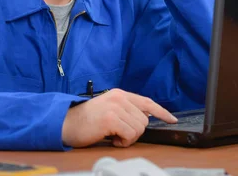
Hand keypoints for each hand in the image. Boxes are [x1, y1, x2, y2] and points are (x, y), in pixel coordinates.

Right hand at [61, 88, 176, 147]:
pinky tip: (111, 139)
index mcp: (120, 94)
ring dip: (127, 138)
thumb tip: (144, 118)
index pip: (147, 102)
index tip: (172, 119)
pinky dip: (122, 142)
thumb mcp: (109, 108)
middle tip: (118, 134)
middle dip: (134, 132)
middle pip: (144, 121)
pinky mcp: (111, 119)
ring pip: (138, 129)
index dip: (161, 112)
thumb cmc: (86, 120)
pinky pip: (130, 135)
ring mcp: (115, 108)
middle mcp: (119, 98)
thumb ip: (126, 110)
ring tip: (113, 136)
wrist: (65, 122)